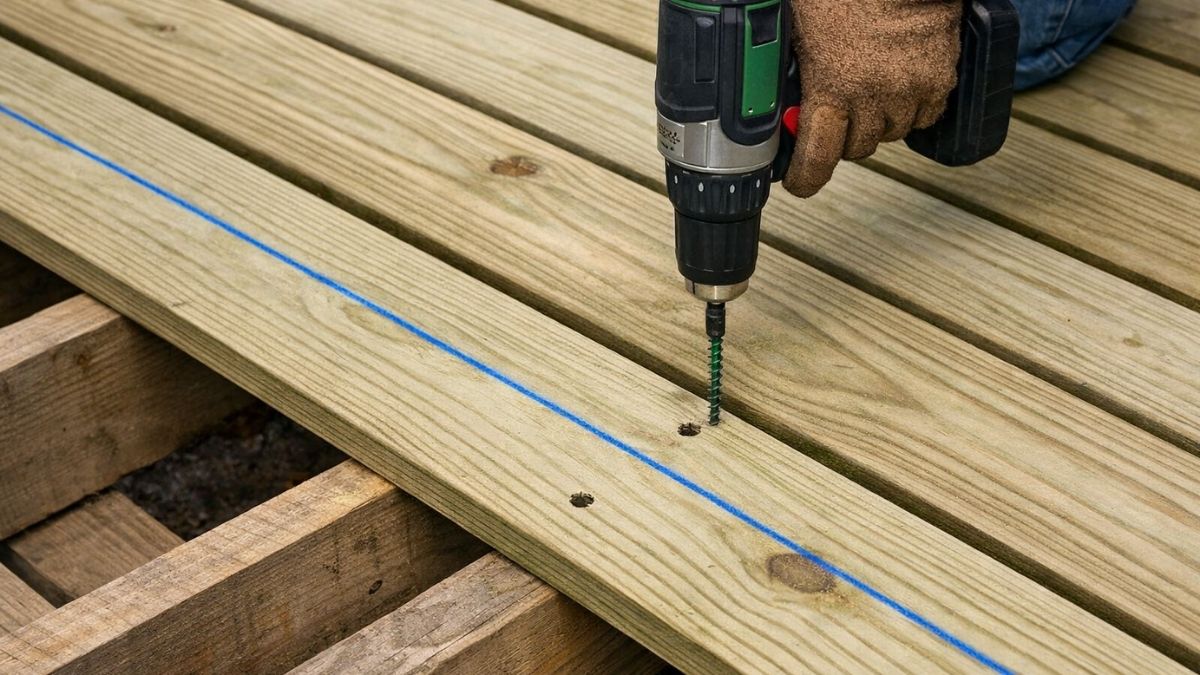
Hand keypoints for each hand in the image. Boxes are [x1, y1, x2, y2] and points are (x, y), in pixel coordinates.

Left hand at [783, 0, 961, 197]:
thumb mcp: (798, 30)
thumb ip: (790, 72)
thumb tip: (778, 102)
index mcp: (831, 87)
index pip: (818, 158)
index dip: (806, 178)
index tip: (799, 183)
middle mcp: (873, 97)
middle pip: (856, 149)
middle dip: (842, 137)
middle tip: (836, 114)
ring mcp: (910, 91)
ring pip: (890, 135)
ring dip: (877, 122)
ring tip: (869, 90)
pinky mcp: (940, 80)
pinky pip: (923, 117)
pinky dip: (910, 110)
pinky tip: (898, 86)